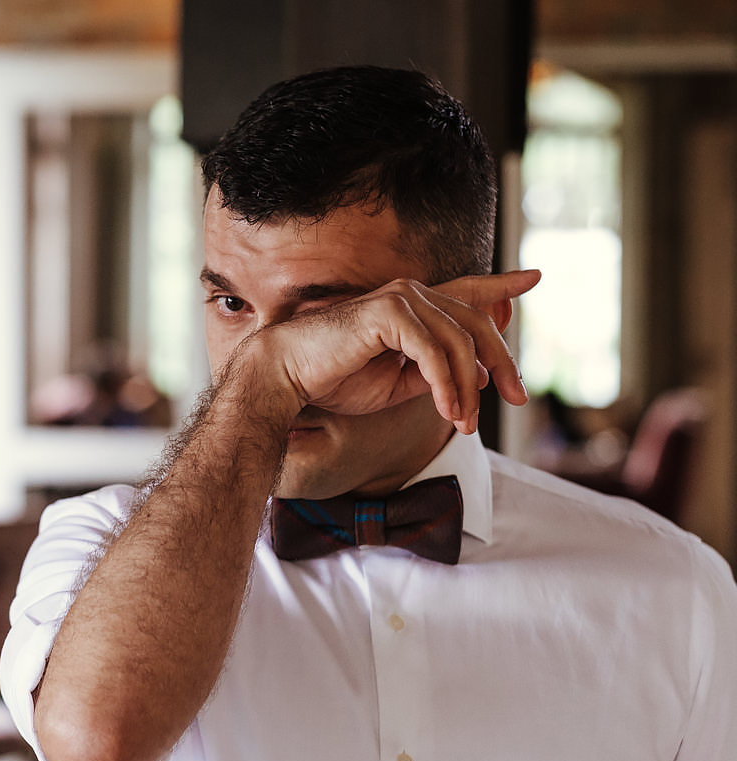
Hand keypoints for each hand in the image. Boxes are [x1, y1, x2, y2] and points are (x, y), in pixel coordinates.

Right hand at [260, 269, 539, 433]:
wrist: (286, 377)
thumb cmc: (334, 380)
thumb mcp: (397, 382)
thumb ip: (436, 373)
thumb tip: (480, 375)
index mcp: (411, 306)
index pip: (465, 292)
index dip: (500, 287)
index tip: (531, 278)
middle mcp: (410, 293)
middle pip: (475, 323)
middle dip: (502, 362)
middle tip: (516, 398)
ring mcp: (400, 298)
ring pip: (459, 342)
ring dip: (467, 388)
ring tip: (464, 424)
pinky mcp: (388, 313)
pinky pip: (434, 353)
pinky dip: (446, 386)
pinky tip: (447, 411)